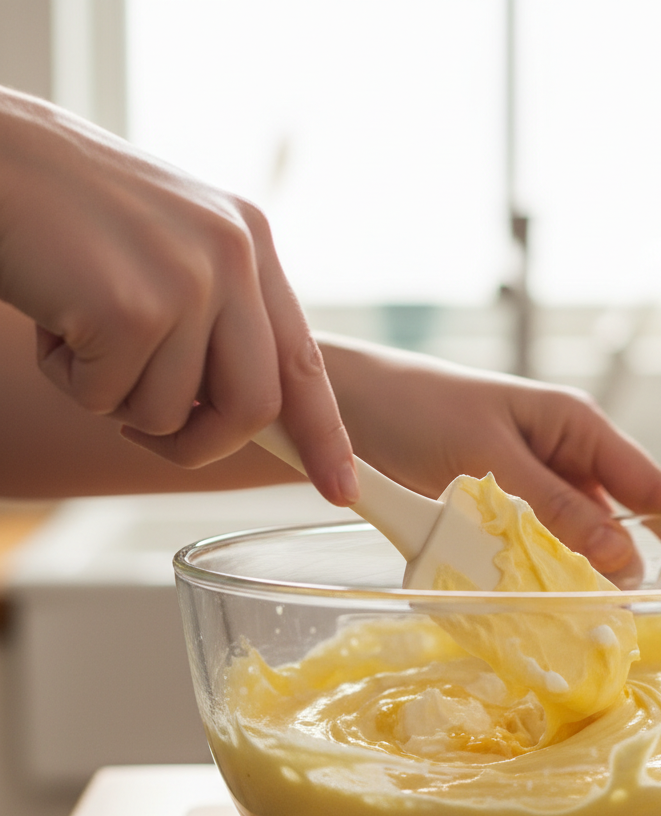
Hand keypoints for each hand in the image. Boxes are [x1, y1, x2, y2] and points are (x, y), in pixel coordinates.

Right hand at [0, 87, 356, 504]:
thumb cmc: (71, 215)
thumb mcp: (173, 250)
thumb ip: (221, 319)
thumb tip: (252, 412)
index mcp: (252, 244)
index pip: (305, 361)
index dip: (324, 434)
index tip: (343, 489)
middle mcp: (234, 258)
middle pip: (255, 408)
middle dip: (202, 444)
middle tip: (150, 435)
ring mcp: (186, 281)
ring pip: (170, 413)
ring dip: (114, 398)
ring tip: (79, 331)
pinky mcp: (129, 307)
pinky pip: (107, 399)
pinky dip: (69, 379)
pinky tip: (51, 319)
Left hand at [319, 337, 660, 585]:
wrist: (336, 407)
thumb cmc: (413, 412)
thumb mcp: (488, 460)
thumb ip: (556, 510)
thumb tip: (625, 559)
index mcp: (573, 425)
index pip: (648, 486)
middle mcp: (559, 454)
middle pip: (614, 521)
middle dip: (621, 567)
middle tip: (617, 618)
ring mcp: (528, 482)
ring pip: (571, 541)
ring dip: (570, 574)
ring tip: (566, 612)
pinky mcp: (494, 506)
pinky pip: (530, 547)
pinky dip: (531, 572)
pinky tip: (522, 596)